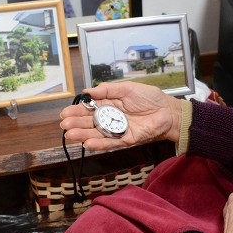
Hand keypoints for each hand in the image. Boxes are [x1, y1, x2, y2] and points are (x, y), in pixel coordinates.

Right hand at [60, 81, 181, 150]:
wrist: (168, 110)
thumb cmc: (149, 98)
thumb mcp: (127, 89)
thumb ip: (107, 90)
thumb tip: (87, 91)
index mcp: (109, 104)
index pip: (89, 108)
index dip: (77, 110)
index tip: (64, 113)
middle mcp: (110, 118)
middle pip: (90, 122)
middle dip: (76, 123)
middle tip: (64, 125)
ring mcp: (117, 130)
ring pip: (97, 134)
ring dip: (83, 135)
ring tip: (71, 134)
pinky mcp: (126, 139)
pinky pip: (111, 143)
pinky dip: (99, 144)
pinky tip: (87, 143)